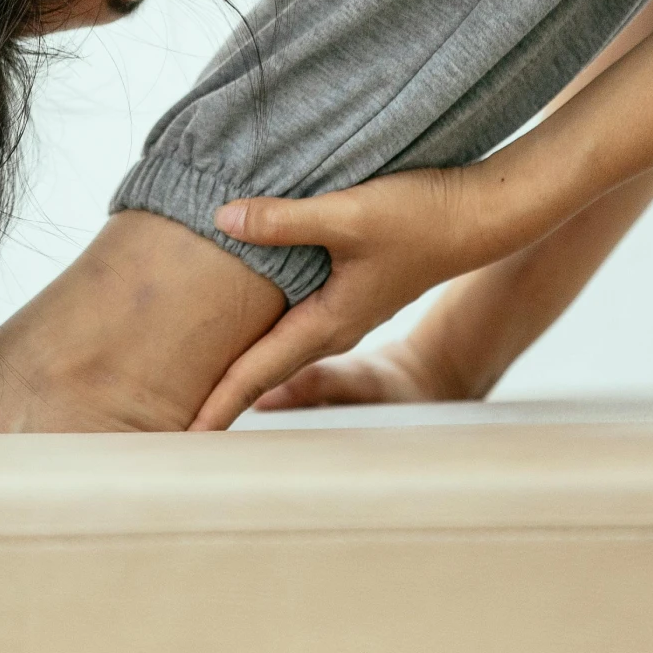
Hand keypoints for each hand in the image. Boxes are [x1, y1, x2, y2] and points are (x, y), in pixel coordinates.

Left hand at [188, 157, 561, 429]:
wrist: (480, 215)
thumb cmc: (420, 218)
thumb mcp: (350, 216)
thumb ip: (285, 219)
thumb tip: (222, 219)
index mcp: (328, 322)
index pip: (255, 372)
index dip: (215, 404)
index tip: (178, 437)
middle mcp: (332, 326)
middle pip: (261, 371)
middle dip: (218, 400)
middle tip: (171, 427)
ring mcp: (342, 310)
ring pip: (276, 348)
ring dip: (238, 370)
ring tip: (195, 386)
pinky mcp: (349, 287)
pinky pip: (291, 321)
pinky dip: (260, 334)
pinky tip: (240, 326)